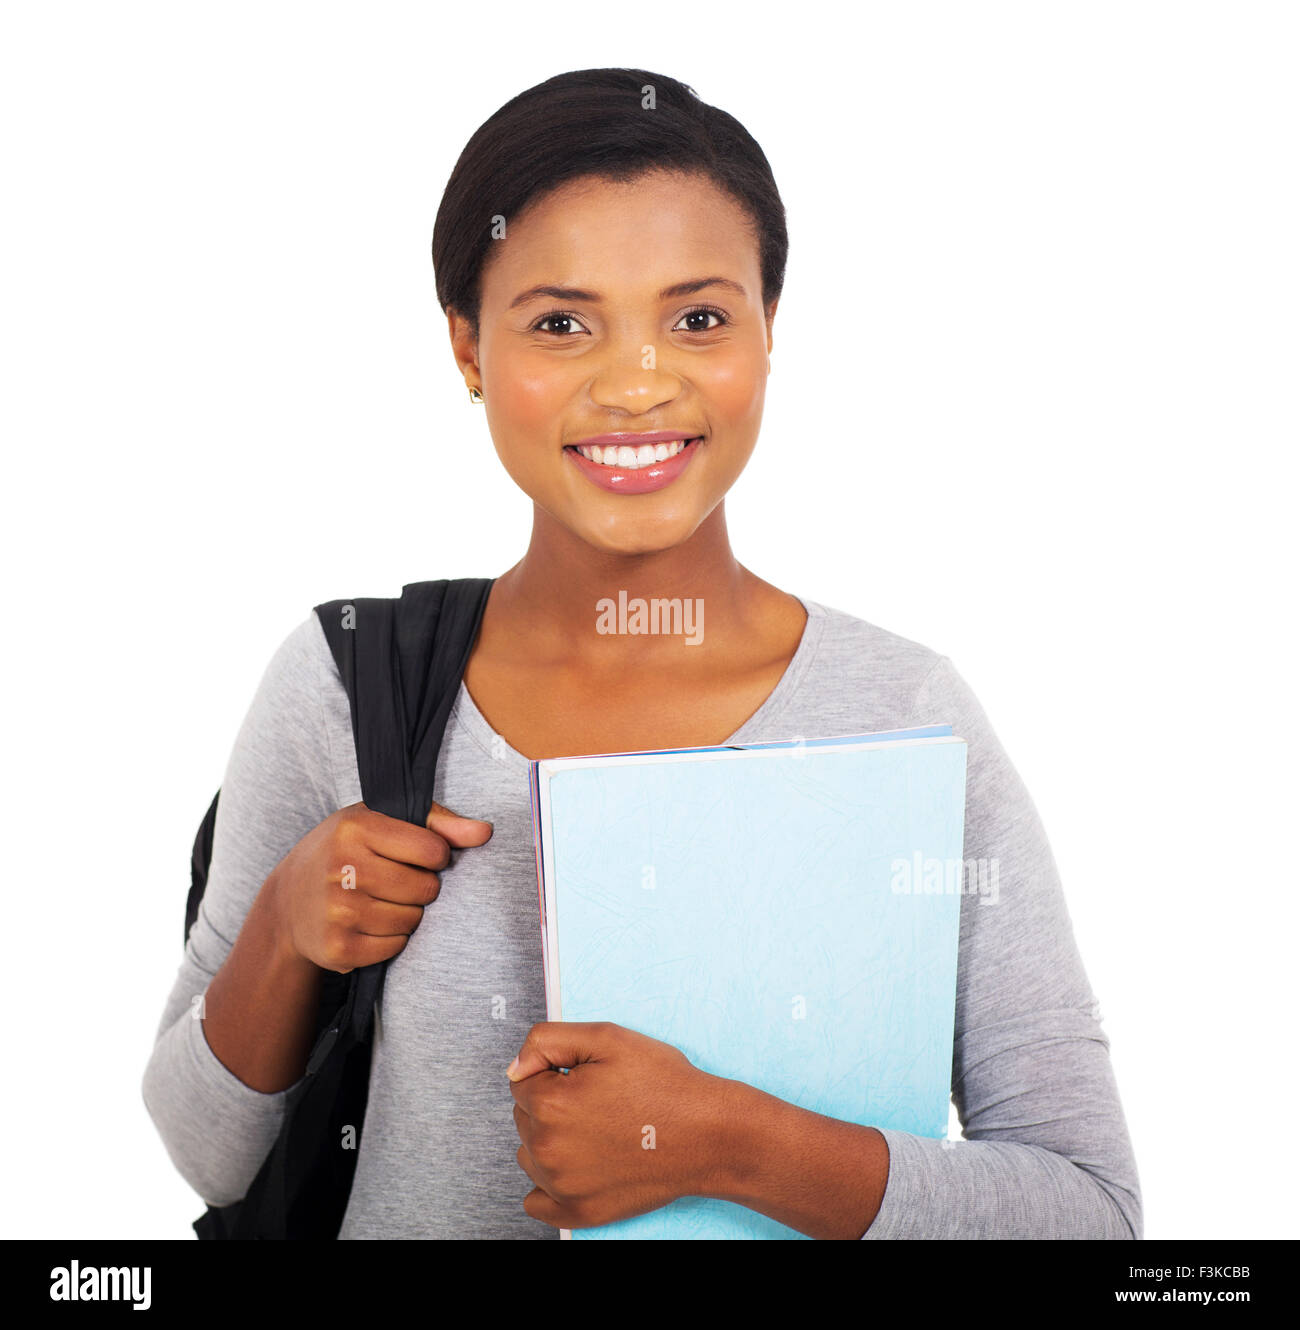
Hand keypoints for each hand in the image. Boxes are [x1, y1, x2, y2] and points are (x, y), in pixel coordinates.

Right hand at [267, 798, 491, 971]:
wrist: (287, 900)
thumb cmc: (345, 850)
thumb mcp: (380, 820)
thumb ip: (437, 822)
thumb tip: (485, 832)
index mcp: (355, 828)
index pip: (433, 849)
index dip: (436, 856)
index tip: (421, 855)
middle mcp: (342, 868)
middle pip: (426, 889)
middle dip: (421, 887)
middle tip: (394, 881)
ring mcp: (338, 911)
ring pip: (413, 921)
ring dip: (406, 914)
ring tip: (378, 900)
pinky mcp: (337, 948)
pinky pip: (395, 948)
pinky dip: (391, 939)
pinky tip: (368, 923)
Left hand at [507, 1021, 735, 1229]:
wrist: (708, 1134)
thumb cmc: (664, 1084)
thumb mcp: (607, 1037)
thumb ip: (547, 1041)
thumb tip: (514, 1067)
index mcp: (551, 1104)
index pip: (523, 1081)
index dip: (555, 1073)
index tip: (586, 1076)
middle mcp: (548, 1150)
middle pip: (525, 1117)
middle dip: (550, 1104)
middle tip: (597, 1100)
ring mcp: (562, 1186)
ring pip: (530, 1154)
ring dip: (550, 1139)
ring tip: (596, 1129)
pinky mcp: (578, 1211)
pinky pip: (536, 1200)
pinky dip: (548, 1184)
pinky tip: (578, 1165)